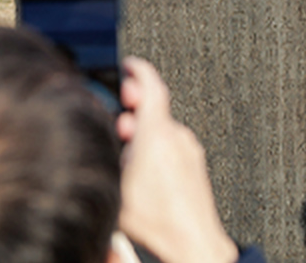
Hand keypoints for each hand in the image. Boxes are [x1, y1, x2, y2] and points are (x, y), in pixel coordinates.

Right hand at [117, 57, 238, 262]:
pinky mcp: (195, 166)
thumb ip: (114, 151)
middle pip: (155, 108)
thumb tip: (110, 134)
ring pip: (163, 130)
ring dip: (145, 131)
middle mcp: (178, 136)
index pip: (152, 86)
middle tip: (121, 111)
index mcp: (157, 132)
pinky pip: (173, 147)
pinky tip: (144, 169)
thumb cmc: (156, 218)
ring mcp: (190, 151)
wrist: (191, 240)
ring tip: (126, 150)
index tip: (130, 64)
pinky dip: (157, 147)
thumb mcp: (116, 181)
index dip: (138, 70)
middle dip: (135, 106)